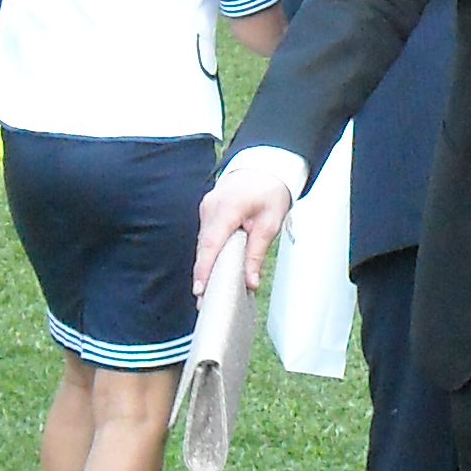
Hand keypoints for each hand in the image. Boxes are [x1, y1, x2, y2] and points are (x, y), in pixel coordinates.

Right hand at [193, 162, 293, 295]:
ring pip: (204, 243)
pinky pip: (207, 237)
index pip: (211, 244)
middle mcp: (210, 208)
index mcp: (226, 208)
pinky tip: (213, 270)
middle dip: (204, 274)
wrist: (264, 167)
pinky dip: (210, 253)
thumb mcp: (270, 223)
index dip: (204, 269)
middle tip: (204, 303)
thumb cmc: (270, 190)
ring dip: (206, 265)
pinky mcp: (207, 212)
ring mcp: (206, 209)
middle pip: (204, 247)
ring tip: (208, 293)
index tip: (200, 290)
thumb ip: (257, 252)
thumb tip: (250, 281)